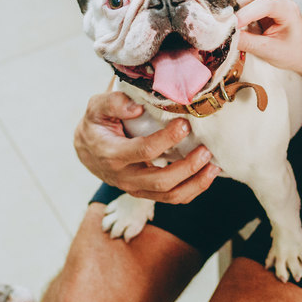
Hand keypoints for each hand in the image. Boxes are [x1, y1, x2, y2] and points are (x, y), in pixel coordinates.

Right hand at [74, 91, 218, 202]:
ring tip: (213, 166)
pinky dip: (193, 189)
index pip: (143, 151)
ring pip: (169, 196)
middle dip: (187, 167)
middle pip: (160, 181)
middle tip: (206, 150)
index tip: (184, 124)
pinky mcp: (147, 193)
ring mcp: (136, 188)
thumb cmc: (96, 125)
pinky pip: (172, 198)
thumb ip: (112, 102)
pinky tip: (208, 174)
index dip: (166, 139)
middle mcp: (124, 177)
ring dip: (195, 183)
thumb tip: (137, 106)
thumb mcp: (96, 108)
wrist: (87, 151)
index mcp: (112, 154)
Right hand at [234, 0, 301, 75]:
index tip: (233, 25)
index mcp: (288, 9)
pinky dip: (237, 0)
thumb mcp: (269, 51)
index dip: (247, 12)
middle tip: (234, 21)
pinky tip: (238, 15)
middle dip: (240, 0)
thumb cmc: (291, 52)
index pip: (266, 3)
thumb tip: (224, 35)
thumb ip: (246, 42)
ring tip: (238, 19)